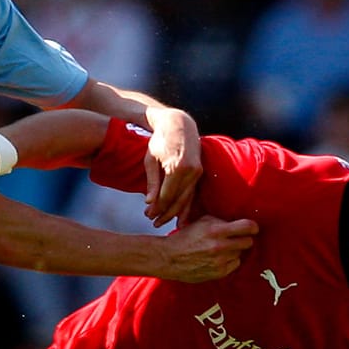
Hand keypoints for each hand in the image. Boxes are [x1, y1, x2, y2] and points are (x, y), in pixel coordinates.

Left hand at [142, 106, 201, 226]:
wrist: (179, 124)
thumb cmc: (160, 141)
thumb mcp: (151, 160)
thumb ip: (152, 182)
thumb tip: (150, 202)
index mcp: (176, 167)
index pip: (166, 195)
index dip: (157, 208)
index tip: (148, 216)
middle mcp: (190, 171)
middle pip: (178, 200)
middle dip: (166, 214)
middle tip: (155, 223)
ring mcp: (198, 172)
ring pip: (187, 198)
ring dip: (176, 212)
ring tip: (165, 223)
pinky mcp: (200, 172)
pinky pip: (193, 192)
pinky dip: (187, 205)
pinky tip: (182, 216)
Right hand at [157, 215, 256, 281]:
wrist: (170, 257)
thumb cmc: (185, 237)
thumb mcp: (202, 222)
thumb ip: (221, 221)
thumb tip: (238, 221)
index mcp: (216, 230)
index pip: (247, 227)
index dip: (253, 227)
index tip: (253, 228)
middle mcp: (220, 246)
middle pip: (248, 242)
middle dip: (244, 239)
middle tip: (238, 238)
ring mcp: (220, 261)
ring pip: (241, 253)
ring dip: (235, 250)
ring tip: (224, 248)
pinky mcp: (219, 273)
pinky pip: (235, 264)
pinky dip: (230, 261)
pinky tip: (220, 258)